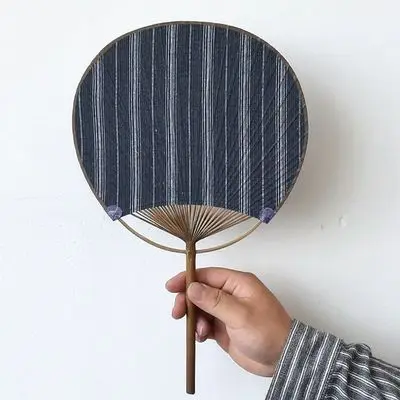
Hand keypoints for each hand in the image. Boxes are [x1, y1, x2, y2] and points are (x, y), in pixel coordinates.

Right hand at [165, 267, 291, 376]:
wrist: (281, 359)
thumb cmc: (268, 332)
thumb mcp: (240, 314)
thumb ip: (214, 300)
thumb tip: (191, 287)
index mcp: (237, 283)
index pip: (207, 275)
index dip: (188, 279)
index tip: (171, 286)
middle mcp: (231, 294)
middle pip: (200, 291)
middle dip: (187, 301)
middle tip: (178, 313)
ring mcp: (227, 311)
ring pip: (200, 308)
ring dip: (194, 318)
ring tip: (201, 331)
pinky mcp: (224, 327)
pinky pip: (205, 323)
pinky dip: (200, 329)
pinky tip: (203, 336)